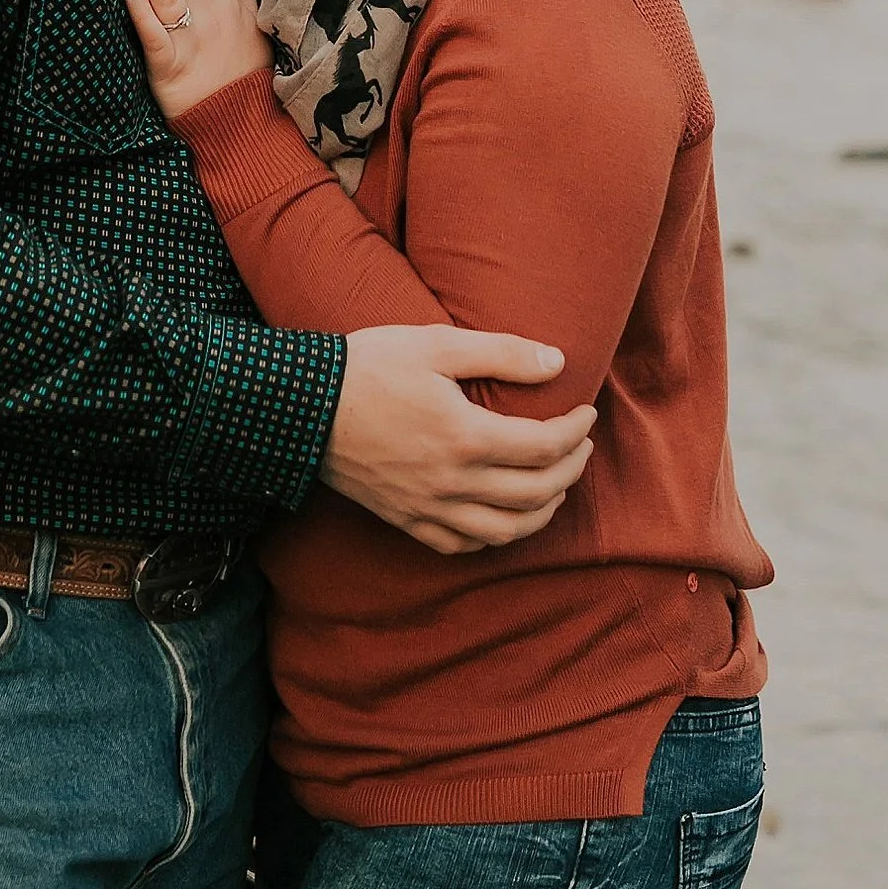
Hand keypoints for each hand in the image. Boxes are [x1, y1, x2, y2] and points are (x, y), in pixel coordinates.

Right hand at [322, 326, 596, 554]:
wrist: (301, 404)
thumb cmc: (369, 364)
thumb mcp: (436, 343)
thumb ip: (501, 353)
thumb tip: (558, 361)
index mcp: (465, 436)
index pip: (544, 448)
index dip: (575, 431)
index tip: (587, 411)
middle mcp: (452, 482)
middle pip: (536, 493)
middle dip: (570, 470)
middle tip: (581, 445)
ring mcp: (428, 508)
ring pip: (506, 531)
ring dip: (543, 511)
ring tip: (555, 485)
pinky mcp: (406, 520)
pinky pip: (462, 545)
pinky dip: (495, 537)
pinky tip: (503, 517)